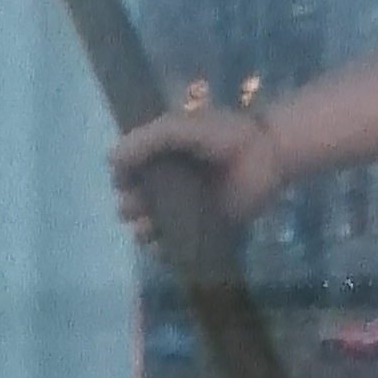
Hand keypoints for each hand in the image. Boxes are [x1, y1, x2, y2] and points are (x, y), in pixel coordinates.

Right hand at [110, 102, 281, 246]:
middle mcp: (170, 182)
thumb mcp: (180, 128)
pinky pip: (177, 244)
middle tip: (138, 205)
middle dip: (129, 206)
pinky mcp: (204, 227)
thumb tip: (109, 159)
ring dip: (142, 229)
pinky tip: (160, 247)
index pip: (128, 172)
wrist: (267, 155)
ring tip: (147, 227)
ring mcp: (186, 207)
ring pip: (151, 225)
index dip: (121, 179)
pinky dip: (163, 249)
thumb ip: (146, 141)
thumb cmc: (224, 135)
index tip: (123, 181)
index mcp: (161, 155)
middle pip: (135, 201)